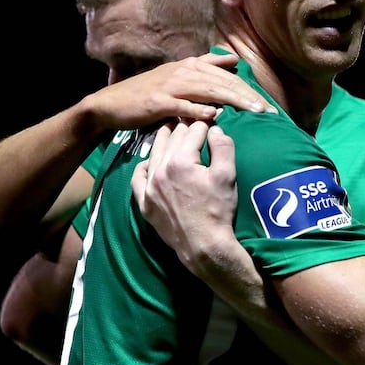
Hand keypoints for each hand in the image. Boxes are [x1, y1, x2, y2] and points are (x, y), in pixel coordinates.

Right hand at [82, 53, 275, 133]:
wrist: (109, 105)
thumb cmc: (145, 95)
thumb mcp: (176, 78)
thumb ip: (202, 69)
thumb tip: (230, 61)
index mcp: (188, 66)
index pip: (225, 75)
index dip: (248, 87)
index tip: (267, 104)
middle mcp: (182, 72)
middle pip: (223, 82)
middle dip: (248, 96)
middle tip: (268, 110)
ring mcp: (170, 86)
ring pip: (209, 90)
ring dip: (234, 100)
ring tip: (253, 111)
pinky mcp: (158, 102)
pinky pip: (183, 105)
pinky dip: (199, 110)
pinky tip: (216, 116)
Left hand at [131, 120, 239, 273]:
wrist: (203, 246)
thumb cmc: (218, 210)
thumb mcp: (227, 176)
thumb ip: (223, 147)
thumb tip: (215, 129)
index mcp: (181, 161)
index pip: (193, 131)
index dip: (204, 123)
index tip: (210, 117)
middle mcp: (160, 170)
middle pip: (173, 139)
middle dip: (184, 126)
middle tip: (192, 119)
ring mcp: (148, 187)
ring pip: (154, 153)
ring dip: (164, 140)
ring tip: (170, 130)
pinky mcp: (144, 203)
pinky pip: (137, 178)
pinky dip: (144, 166)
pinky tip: (151, 162)